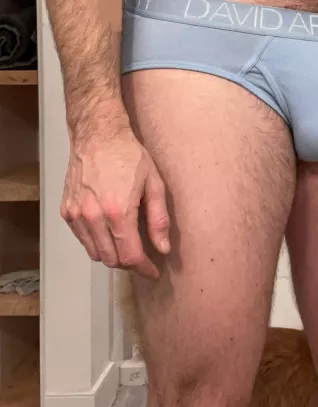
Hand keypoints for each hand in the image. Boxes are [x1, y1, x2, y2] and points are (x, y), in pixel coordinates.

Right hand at [61, 127, 169, 278]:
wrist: (98, 135)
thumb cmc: (129, 155)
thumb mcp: (153, 184)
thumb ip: (158, 219)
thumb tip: (163, 248)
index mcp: (118, 211)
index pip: (130, 256)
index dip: (144, 268)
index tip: (153, 271)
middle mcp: (93, 216)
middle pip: (111, 259)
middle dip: (129, 264)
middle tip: (143, 258)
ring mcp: (76, 215)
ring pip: (95, 253)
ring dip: (112, 256)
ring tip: (127, 246)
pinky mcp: (67, 211)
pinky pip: (83, 239)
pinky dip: (96, 243)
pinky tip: (109, 233)